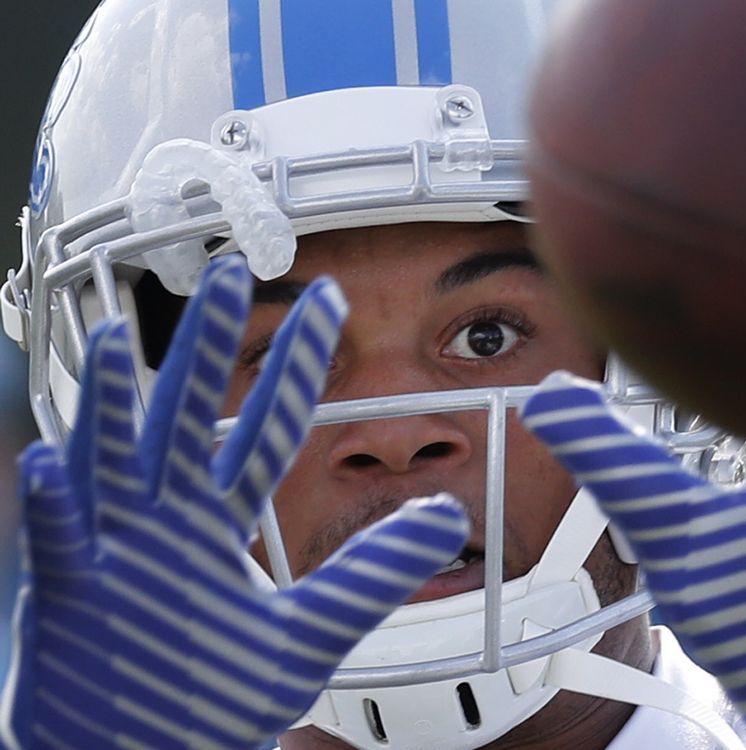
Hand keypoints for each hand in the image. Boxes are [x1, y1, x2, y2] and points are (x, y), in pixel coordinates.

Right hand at [1, 257, 467, 749]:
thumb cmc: (212, 695)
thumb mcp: (308, 631)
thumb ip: (370, 574)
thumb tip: (448, 520)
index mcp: (217, 521)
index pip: (265, 430)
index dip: (296, 369)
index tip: (330, 304)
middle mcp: (164, 521)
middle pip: (184, 420)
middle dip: (203, 352)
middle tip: (228, 275)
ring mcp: (112, 553)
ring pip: (112, 464)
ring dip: (110, 405)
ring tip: (114, 339)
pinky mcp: (68, 601)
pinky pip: (61, 545)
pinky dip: (59, 508)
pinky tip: (55, 463)